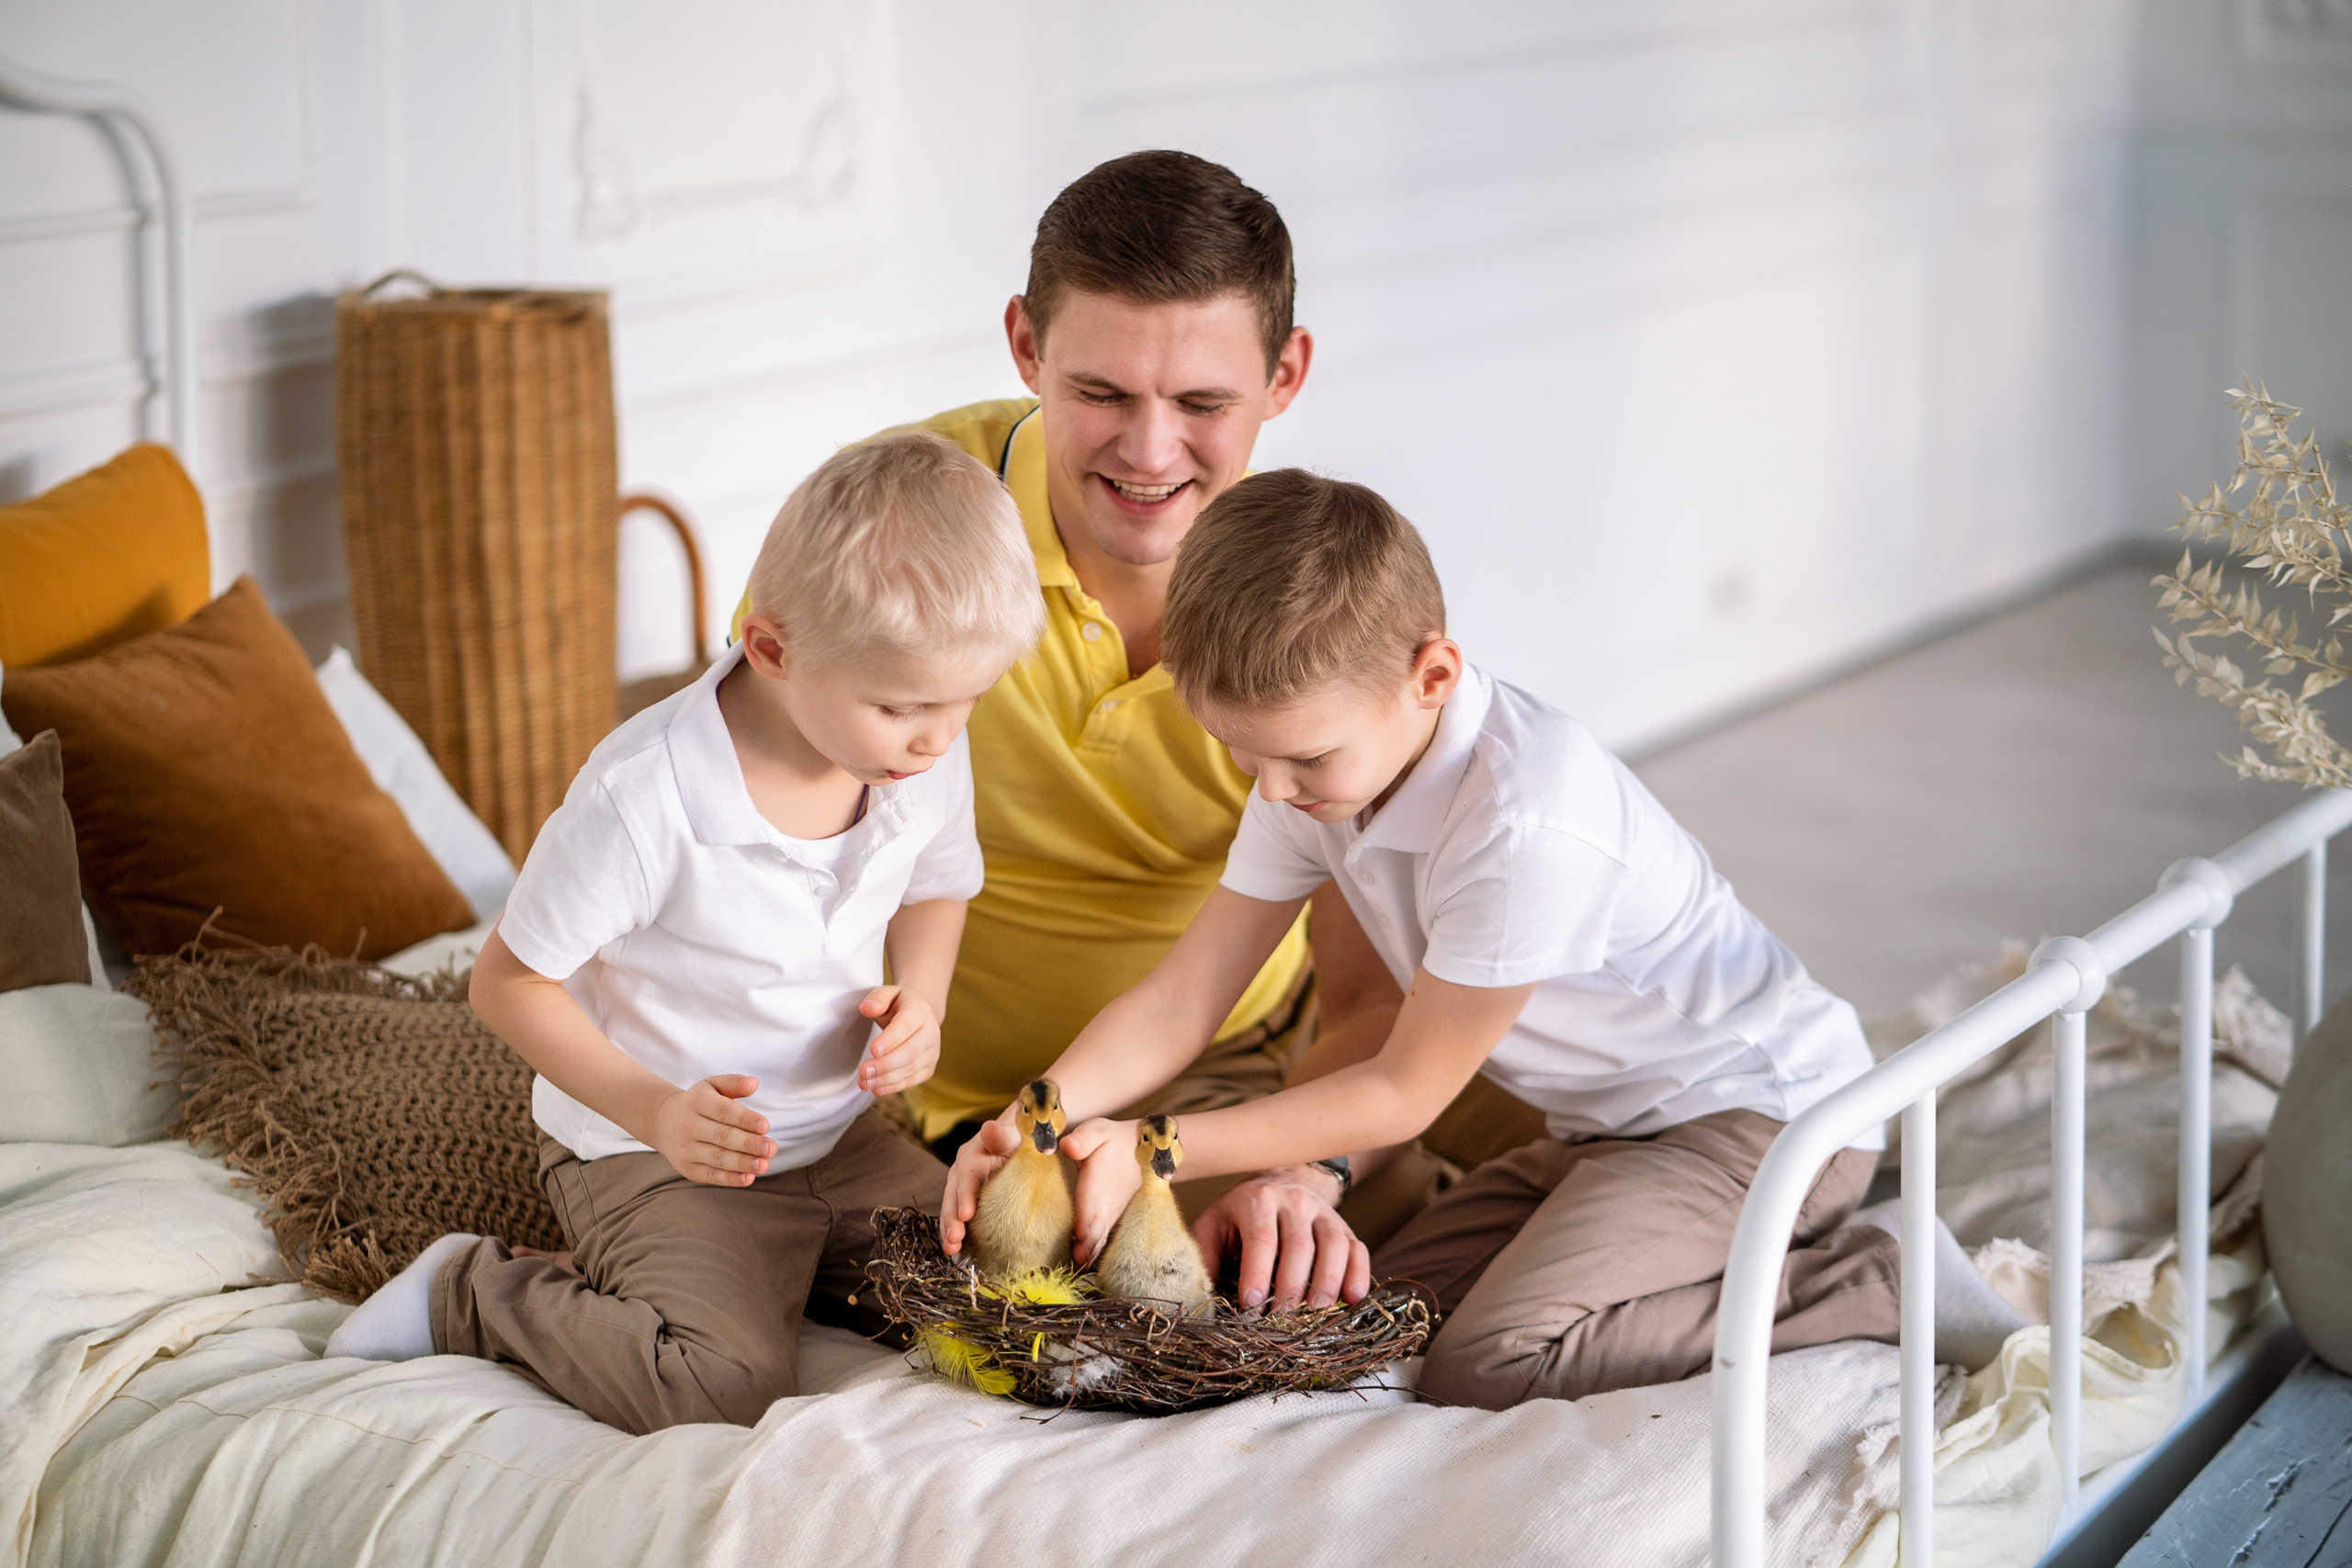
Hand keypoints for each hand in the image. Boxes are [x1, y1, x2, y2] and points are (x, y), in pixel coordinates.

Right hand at [649, 1074, 775, 1186]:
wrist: (664, 1122)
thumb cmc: (699, 1103)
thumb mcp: (712, 1086)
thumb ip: (734, 1083)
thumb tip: (754, 1083)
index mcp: (697, 1102)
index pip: (723, 1111)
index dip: (744, 1118)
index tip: (765, 1126)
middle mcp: (688, 1126)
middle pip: (722, 1136)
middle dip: (748, 1143)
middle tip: (771, 1148)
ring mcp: (687, 1149)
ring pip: (718, 1158)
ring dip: (743, 1163)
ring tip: (764, 1164)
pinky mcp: (689, 1169)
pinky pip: (711, 1175)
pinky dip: (730, 1179)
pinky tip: (749, 1178)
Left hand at [857, 985, 940, 1094]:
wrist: (921, 1015)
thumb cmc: (898, 1004)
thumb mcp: (887, 994)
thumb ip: (877, 999)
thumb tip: (867, 1008)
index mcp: (919, 1010)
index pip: (906, 1026)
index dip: (891, 1039)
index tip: (873, 1050)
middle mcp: (931, 1032)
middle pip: (910, 1052)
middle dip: (885, 1064)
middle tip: (863, 1071)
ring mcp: (932, 1052)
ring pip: (910, 1069)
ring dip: (886, 1078)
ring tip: (864, 1082)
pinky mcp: (928, 1068)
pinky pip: (912, 1080)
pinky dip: (894, 1086)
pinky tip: (876, 1089)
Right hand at [938, 1104, 1019, 1256]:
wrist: (1021, 1145)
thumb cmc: (1020, 1139)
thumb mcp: (1015, 1134)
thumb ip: (1003, 1135)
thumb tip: (989, 1127)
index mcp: (972, 1154)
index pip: (966, 1175)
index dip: (965, 1195)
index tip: (966, 1214)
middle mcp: (962, 1172)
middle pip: (953, 1196)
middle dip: (951, 1219)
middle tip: (954, 1239)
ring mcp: (962, 1190)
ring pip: (951, 1211)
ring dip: (949, 1230)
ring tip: (952, 1250)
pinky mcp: (967, 1204)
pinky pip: (957, 1221)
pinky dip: (955, 1235)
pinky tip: (957, 1252)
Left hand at [1057, 1116, 1141, 1266]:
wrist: (1140, 1153)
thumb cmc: (1110, 1140)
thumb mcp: (1097, 1131)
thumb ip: (1082, 1139)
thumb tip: (1066, 1146)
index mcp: (1098, 1178)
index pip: (1091, 1200)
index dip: (1085, 1217)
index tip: (1080, 1234)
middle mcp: (1105, 1200)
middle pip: (1096, 1225)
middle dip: (1087, 1244)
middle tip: (1076, 1261)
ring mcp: (1109, 1213)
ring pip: (1100, 1236)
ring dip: (1090, 1252)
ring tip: (1078, 1269)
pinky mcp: (1108, 1220)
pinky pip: (1101, 1239)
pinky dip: (1093, 1253)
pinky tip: (1082, 1268)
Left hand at [1194, 1165, 1369, 1311]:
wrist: (1282, 1178)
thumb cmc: (1241, 1211)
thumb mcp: (1215, 1223)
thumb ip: (1206, 1255)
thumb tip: (1200, 1297)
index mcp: (1257, 1200)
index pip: (1261, 1237)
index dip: (1258, 1272)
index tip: (1252, 1304)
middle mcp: (1294, 1202)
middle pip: (1299, 1246)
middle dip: (1290, 1287)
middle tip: (1280, 1319)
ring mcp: (1323, 1213)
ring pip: (1333, 1246)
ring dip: (1327, 1283)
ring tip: (1316, 1313)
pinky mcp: (1344, 1225)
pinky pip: (1358, 1248)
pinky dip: (1359, 1274)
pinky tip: (1352, 1299)